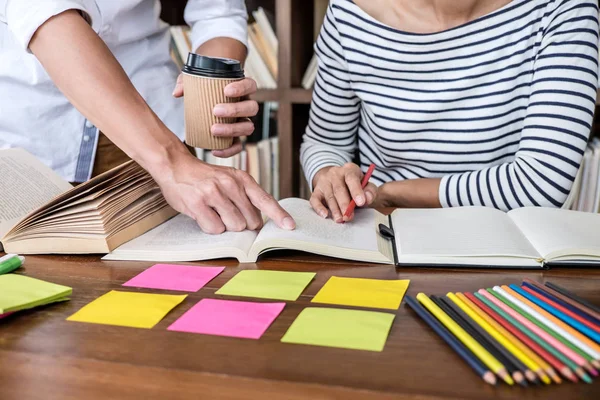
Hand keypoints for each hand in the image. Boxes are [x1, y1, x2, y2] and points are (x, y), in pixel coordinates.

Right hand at [151, 150, 294, 233]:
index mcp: (242, 179)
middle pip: (250, 222)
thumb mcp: (229, 179)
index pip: (265, 200)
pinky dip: (210, 227)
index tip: (290, 226)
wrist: (176, 165)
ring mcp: (213, 193)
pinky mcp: (198, 203)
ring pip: (234, 226)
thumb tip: (259, 222)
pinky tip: (203, 214)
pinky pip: (214, 229)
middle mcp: (230, 184)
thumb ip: (245, 197)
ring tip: (213, 211)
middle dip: (241, 224)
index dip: (279, 215)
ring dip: (225, 226)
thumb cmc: (205, 178)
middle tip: (227, 213)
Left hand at [173, 75, 258, 157]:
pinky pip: (239, 146)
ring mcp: (243, 123)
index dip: (242, 88)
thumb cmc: (202, 91)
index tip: (226, 91)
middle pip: (252, 108)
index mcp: (241, 90)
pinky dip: (229, 150)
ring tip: (213, 129)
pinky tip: (215, 150)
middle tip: (215, 111)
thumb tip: (177, 93)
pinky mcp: (236, 137)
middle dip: (235, 110)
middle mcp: (245, 106)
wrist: (200, 107)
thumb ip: (184, 83)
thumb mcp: (193, 83)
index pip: (250, 85)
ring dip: (232, 129)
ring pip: (248, 127)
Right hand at [310, 163, 376, 222]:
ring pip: (329, 196)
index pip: (352, 178)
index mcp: (349, 170)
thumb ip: (370, 191)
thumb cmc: (354, 186)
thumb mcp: (365, 185)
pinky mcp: (316, 191)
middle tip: (348, 216)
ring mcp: (324, 182)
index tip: (361, 202)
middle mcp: (335, 173)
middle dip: (344, 204)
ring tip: (340, 219)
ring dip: (334, 209)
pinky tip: (325, 215)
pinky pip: (315, 200)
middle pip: (339, 189)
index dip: (356, 191)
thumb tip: (367, 198)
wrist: (336, 180)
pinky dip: (319, 208)